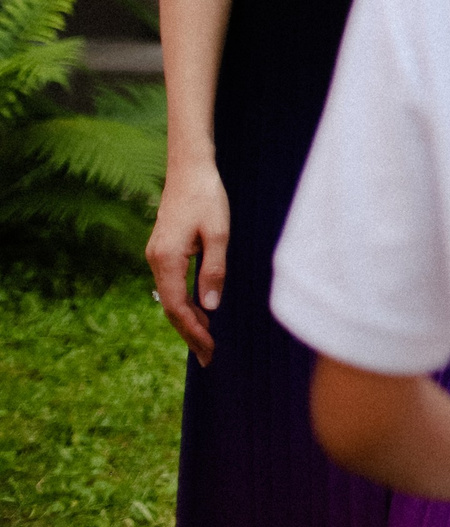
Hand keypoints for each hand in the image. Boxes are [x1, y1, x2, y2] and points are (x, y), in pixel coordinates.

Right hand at [146, 157, 229, 363]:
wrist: (189, 169)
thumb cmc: (207, 197)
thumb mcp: (218, 233)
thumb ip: (214, 269)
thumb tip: (211, 306)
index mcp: (167, 260)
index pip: (178, 307)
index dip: (194, 331)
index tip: (210, 350)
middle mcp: (156, 261)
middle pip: (171, 308)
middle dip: (190, 333)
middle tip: (209, 357)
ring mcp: (157, 256)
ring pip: (170, 297)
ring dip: (188, 320)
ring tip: (206, 341)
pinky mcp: (163, 250)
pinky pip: (172, 285)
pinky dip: (184, 303)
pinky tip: (199, 311)